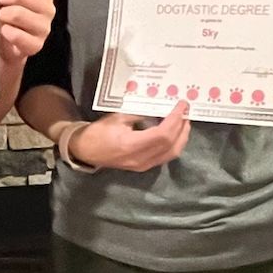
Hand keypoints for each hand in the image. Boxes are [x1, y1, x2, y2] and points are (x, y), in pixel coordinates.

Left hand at [0, 0, 54, 66]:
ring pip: (17, 13)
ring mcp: (44, 27)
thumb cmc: (9, 20)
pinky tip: (5, 31)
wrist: (9, 49)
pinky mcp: (36, 44)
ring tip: (1, 19)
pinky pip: (16, 34)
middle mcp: (48, 8)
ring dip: (3, 16)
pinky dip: (6, 32)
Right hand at [66, 104, 189, 171]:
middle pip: (171, 145)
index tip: (181, 105)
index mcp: (132, 145)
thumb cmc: (99, 132)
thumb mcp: (119, 117)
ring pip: (172, 153)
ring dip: (182, 136)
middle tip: (186, 111)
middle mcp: (140, 159)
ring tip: (184, 121)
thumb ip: (141, 114)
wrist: (86, 151)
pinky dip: (175, 143)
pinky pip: (166, 156)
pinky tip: (176, 132)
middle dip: (182, 127)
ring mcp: (143, 165)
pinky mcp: (144, 167)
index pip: (163, 135)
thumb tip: (160, 107)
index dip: (175, 120)